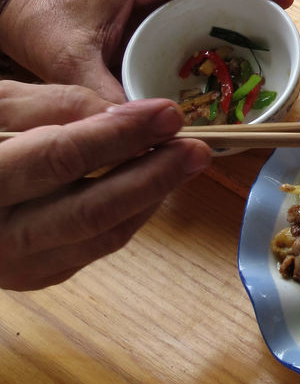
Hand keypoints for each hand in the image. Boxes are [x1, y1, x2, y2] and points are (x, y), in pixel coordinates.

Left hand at [0, 0, 292, 101]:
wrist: (25, 16)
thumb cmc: (46, 26)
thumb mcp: (70, 64)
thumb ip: (105, 97)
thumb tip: (143, 134)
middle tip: (281, 22)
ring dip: (246, 5)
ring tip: (270, 38)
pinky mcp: (161, 6)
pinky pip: (204, 3)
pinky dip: (227, 21)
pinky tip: (238, 53)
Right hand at [0, 83, 210, 289]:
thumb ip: (51, 106)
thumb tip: (122, 113)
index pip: (60, 159)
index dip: (119, 135)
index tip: (168, 113)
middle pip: (88, 212)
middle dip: (151, 177)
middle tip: (196, 148)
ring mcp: (14, 268)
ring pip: (99, 238)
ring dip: (151, 199)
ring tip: (187, 161)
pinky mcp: (34, 277)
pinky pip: (94, 249)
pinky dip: (130, 216)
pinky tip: (153, 185)